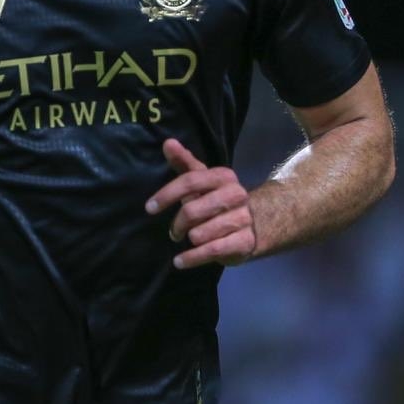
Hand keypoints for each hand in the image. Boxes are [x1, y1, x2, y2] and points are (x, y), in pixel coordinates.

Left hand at [145, 139, 255, 268]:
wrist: (254, 224)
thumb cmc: (217, 199)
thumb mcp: (202, 179)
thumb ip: (183, 162)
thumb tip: (167, 142)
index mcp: (223, 176)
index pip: (190, 181)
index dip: (167, 194)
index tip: (150, 208)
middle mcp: (236, 195)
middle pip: (192, 210)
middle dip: (177, 224)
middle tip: (173, 231)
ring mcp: (242, 219)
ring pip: (200, 233)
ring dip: (188, 239)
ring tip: (187, 239)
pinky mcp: (245, 242)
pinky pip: (211, 251)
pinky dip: (192, 258)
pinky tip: (180, 261)